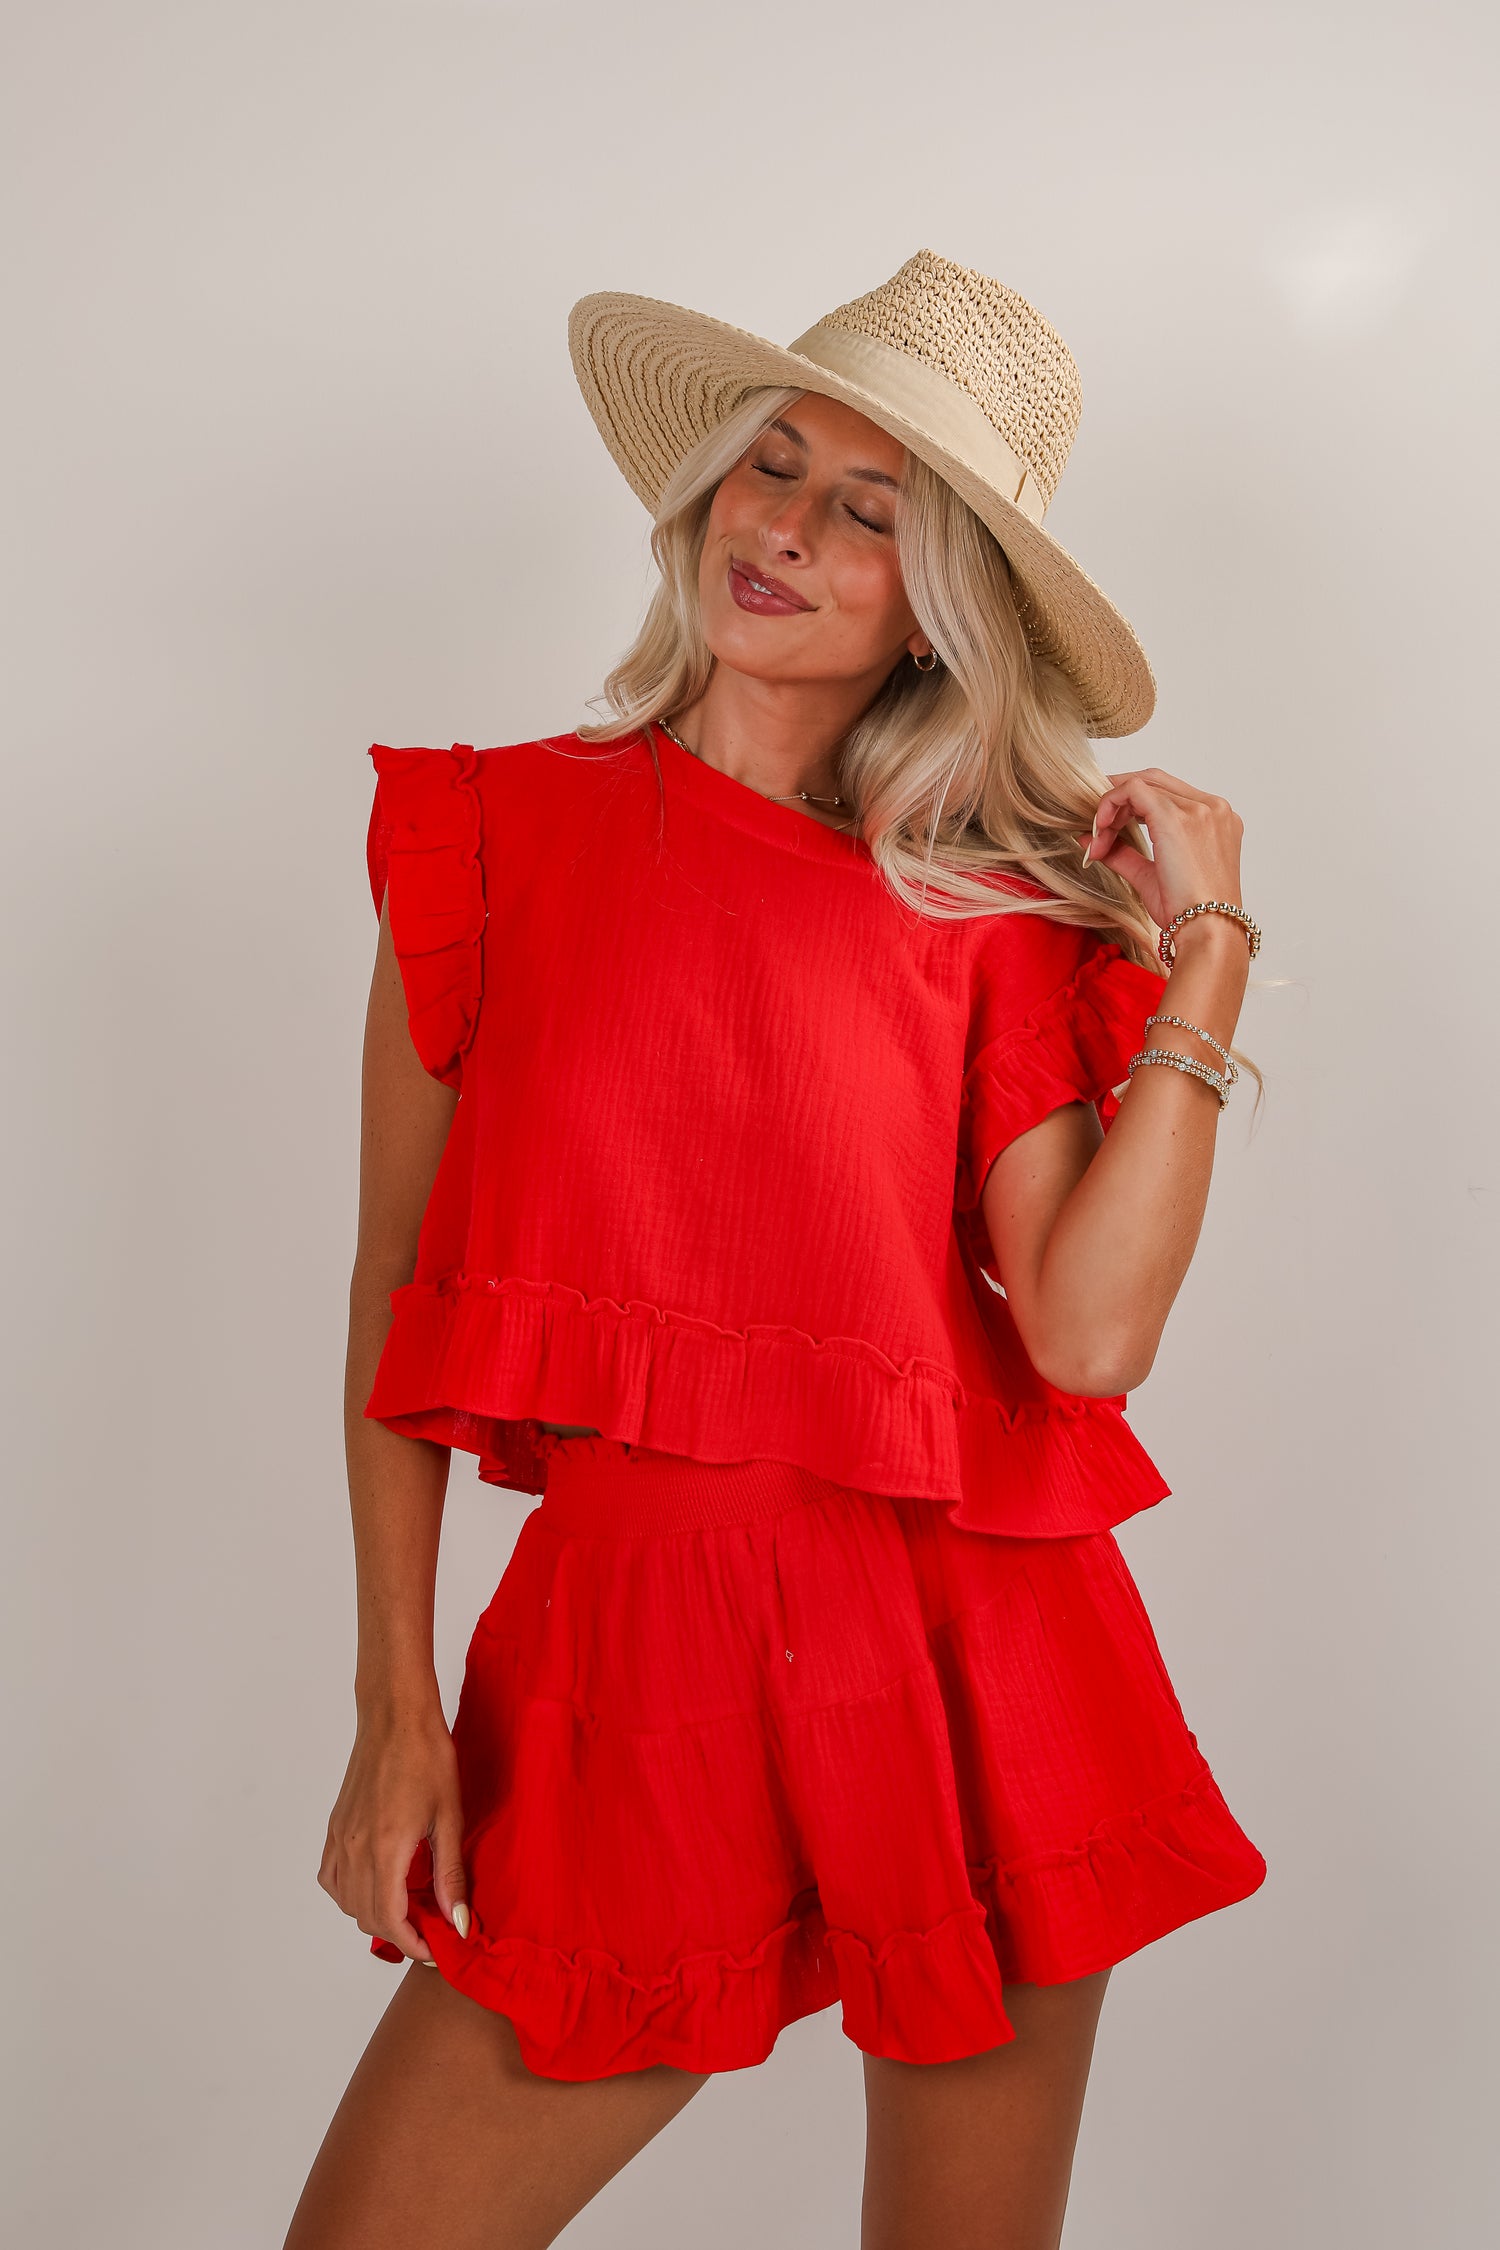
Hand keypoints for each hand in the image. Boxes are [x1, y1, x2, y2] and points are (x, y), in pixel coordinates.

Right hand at [317, 1695, 469, 1963]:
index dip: (413, 1945)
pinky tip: (375, 1884)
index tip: (435, 1950)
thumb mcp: (449, 1817)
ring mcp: (340, 1837)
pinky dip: (349, 1893)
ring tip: (409, 1906)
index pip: (390, 1921)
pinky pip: (331, 1877)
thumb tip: (458, 1922)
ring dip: (374, 1915)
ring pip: (346, 1901)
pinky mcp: (335, 1826)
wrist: (395, 1715)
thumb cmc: (428, 1756)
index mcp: (385, 1849)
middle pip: (367, 1916)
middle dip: (399, 1933)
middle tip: (431, 1928)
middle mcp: (355, 1849)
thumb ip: (450, 1875)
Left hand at [1078, 767, 1243, 933]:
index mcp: (1216, 821)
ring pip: (1142, 783)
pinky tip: (1100, 829)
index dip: (1131, 804)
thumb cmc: (1189, 913)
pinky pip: (1133, 790)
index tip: (1108, 828)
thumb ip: (1123, 854)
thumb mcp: (1150, 877)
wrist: (1208, 930)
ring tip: (1100, 838)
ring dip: (1112, 808)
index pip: (1168, 793)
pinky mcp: (1177, 816)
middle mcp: (1213, 808)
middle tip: (1097, 824)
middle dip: (1120, 799)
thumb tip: (1088, 840)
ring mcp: (1199, 808)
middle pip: (1155, 781)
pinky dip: (1110, 803)